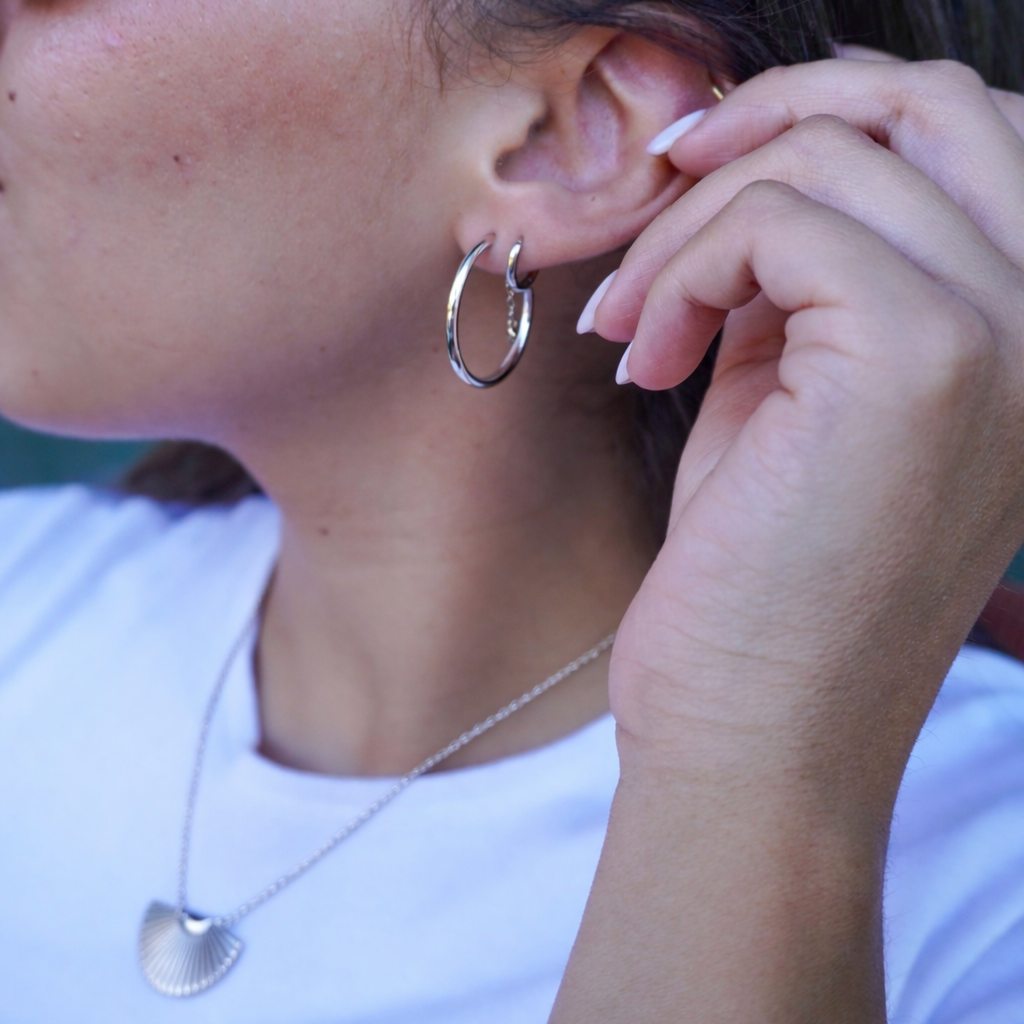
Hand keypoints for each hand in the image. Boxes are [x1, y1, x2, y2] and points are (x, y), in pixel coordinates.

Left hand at [590, 58, 1023, 805]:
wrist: (754, 727)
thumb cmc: (760, 579)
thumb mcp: (794, 397)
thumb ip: (801, 283)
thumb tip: (745, 175)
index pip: (967, 133)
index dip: (828, 109)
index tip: (704, 162)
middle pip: (925, 104)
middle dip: (768, 112)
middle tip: (665, 176)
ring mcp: (1005, 339)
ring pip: (828, 161)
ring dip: (691, 224)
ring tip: (634, 324)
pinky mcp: (921, 363)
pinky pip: (778, 223)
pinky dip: (681, 271)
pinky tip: (644, 359)